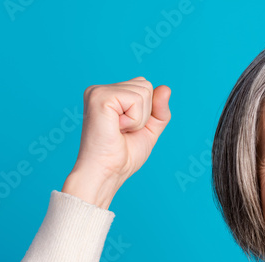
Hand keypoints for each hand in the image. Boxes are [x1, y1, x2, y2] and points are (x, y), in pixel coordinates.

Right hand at [64, 77, 171, 205]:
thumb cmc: (123, 157)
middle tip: (123, 131)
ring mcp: (98, 91)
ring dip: (139, 119)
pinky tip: (117, 129)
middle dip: (144, 114)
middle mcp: (100, 89)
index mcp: (108, 95)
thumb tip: (166, 88)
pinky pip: (136, 99)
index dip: (147, 112)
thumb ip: (159, 110)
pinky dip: (134, 120)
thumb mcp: (149, 130)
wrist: (108, 173)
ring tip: (119, 131)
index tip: (128, 130)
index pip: (144, 86)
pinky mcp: (100, 97)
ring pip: (143, 91)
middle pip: (146, 85)